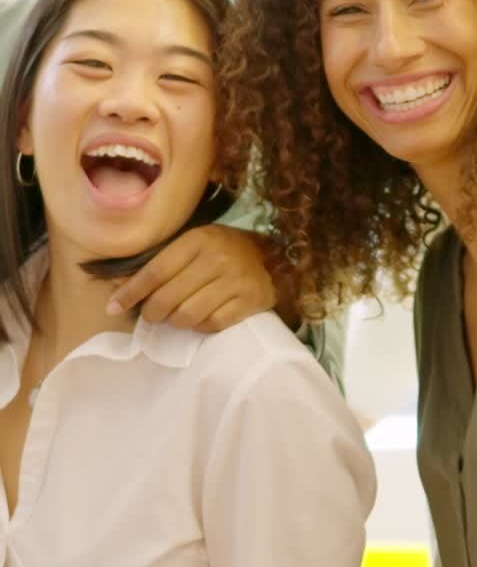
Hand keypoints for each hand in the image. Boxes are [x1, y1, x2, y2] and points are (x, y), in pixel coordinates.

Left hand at [106, 225, 277, 331]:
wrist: (273, 257)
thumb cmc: (222, 250)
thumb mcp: (191, 245)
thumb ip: (157, 262)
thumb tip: (114, 284)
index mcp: (199, 239)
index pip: (156, 270)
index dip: (131, 291)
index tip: (113, 306)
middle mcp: (218, 258)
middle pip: (168, 298)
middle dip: (151, 312)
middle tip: (149, 315)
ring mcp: (236, 281)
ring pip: (188, 315)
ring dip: (175, 321)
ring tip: (176, 315)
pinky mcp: (250, 302)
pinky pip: (211, 325)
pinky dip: (200, 327)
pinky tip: (200, 317)